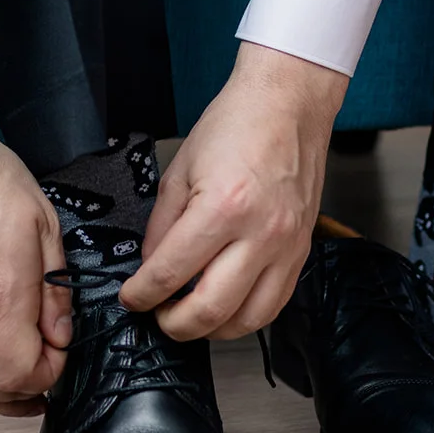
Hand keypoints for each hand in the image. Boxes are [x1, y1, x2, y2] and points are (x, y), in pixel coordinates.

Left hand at [120, 42, 347, 339]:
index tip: (131, 298)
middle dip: (173, 324)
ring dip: (211, 329)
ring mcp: (286, 246)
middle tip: (157, 315)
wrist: (287, 104)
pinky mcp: (302, 250)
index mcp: (222, 208)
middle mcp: (259, 233)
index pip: (170, 273)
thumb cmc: (236, 125)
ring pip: (247, 320)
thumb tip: (151, 267)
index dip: (141, 295)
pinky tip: (226, 305)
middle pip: (209, 310)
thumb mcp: (180, 169)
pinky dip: (246, 315)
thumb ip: (161, 225)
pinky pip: (275, 304)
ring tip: (190, 316)